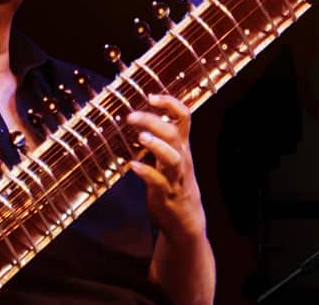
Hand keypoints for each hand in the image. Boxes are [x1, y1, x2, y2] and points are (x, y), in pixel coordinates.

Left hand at [126, 94, 206, 242]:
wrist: (187, 222)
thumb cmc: (175, 184)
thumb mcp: (172, 158)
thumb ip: (161, 140)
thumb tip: (142, 118)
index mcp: (183, 146)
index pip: (184, 117)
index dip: (170, 103)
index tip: (151, 96)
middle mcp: (182, 158)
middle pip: (174, 134)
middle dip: (153, 122)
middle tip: (131, 116)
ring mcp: (176, 177)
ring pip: (172, 158)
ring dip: (157, 146)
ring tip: (140, 138)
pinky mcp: (167, 195)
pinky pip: (159, 182)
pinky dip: (146, 172)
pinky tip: (132, 166)